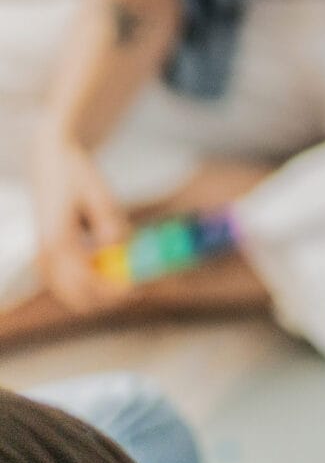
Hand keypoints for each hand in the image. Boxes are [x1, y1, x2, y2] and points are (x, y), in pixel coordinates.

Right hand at [31, 134, 129, 313]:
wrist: (50, 163)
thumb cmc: (76, 175)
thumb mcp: (97, 190)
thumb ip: (108, 219)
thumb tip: (118, 245)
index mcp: (56, 243)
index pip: (86, 283)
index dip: (115, 291)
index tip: (141, 289)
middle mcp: (46, 258)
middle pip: (79, 298)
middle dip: (111, 298)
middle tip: (142, 287)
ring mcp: (45, 262)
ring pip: (74, 296)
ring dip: (103, 294)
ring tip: (133, 277)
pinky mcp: (50, 260)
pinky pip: (72, 285)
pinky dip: (94, 285)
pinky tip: (116, 270)